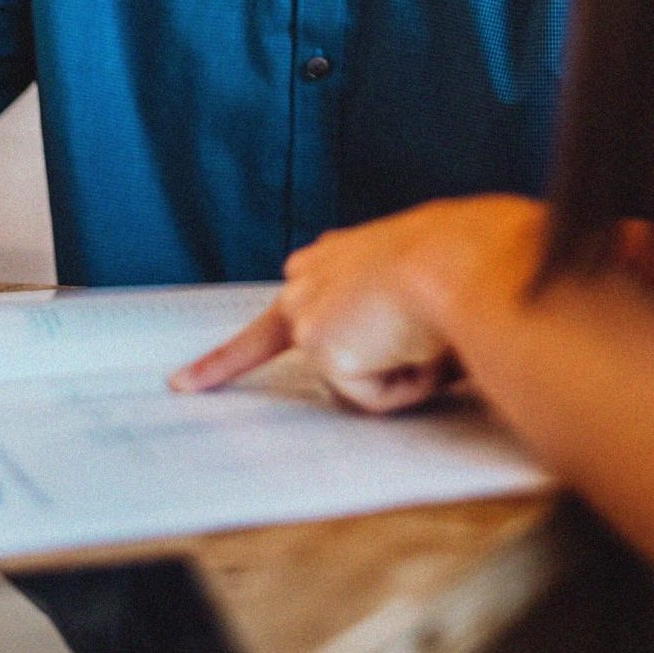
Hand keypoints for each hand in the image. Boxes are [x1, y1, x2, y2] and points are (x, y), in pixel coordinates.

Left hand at [170, 196, 546, 411]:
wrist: (467, 258)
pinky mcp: (323, 348)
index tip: (211, 350)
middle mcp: (315, 278)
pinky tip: (420, 348)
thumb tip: (445, 344)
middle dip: (219, 366)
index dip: (260, 324)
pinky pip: (376, 398)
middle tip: (179, 388)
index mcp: (344, 255)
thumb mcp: (440, 276)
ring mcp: (312, 314)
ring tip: (429, 333)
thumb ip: (416, 309)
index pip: (298, 288)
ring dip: (400, 371)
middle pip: (266, 335)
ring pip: (356, 378)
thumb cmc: (474, 256)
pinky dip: (408, 385)